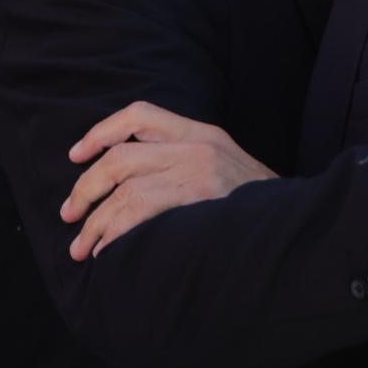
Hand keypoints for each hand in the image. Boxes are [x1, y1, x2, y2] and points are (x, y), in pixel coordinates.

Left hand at [62, 104, 276, 259]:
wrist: (298, 225)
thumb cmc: (257, 206)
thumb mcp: (227, 167)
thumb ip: (187, 163)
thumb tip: (129, 184)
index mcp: (203, 134)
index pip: (140, 114)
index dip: (100, 132)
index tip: (76, 155)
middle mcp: (198, 146)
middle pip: (120, 156)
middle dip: (86, 188)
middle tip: (69, 214)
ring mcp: (199, 172)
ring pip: (125, 190)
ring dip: (95, 223)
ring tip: (82, 249)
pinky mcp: (199, 200)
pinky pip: (140, 213)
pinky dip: (114, 234)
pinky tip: (107, 253)